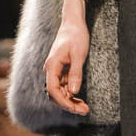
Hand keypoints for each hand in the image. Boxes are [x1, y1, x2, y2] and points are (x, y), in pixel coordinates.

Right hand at [44, 0, 89, 114]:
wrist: (73, 23)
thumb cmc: (76, 36)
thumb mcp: (79, 55)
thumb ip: (75, 74)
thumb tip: (73, 92)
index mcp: (52, 66)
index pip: (53, 91)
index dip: (64, 102)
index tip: (76, 109)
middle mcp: (51, 70)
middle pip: (56, 94)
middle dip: (69, 104)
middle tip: (85, 111)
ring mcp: (55, 71)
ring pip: (60, 92)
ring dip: (70, 101)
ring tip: (85, 108)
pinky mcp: (61, 70)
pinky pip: (63, 86)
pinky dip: (71, 94)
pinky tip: (80, 99)